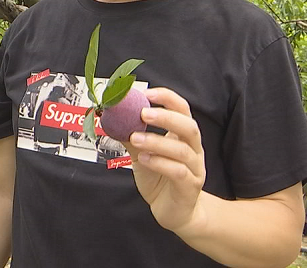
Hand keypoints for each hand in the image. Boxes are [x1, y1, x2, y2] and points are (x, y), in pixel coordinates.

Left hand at [123, 87, 206, 234]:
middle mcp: (193, 150)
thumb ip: (131, 137)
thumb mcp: (142, 155)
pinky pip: (179, 172)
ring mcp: (195, 169)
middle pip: (189, 126)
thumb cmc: (159, 179)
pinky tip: (145, 159)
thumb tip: (111, 119)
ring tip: (136, 138)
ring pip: (182, 150)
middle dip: (166, 116)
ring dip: (157, 141)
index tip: (147, 93)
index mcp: (183, 137)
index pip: (182, 110)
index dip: (167, 98)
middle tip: (143, 113)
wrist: (174, 212)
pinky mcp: (190, 187)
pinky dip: (161, 163)